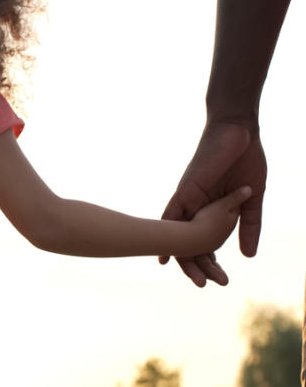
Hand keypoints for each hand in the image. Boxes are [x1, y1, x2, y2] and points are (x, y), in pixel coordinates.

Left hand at [162, 121, 266, 285]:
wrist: (239, 131)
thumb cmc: (245, 160)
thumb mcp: (252, 198)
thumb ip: (249, 225)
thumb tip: (249, 256)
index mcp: (210, 209)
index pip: (204, 241)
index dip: (208, 260)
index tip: (218, 279)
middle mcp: (195, 207)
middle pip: (188, 241)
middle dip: (196, 266)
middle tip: (205, 285)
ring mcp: (189, 198)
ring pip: (178, 232)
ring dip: (183, 256)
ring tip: (194, 278)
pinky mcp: (187, 189)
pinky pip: (173, 213)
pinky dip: (167, 230)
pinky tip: (164, 251)